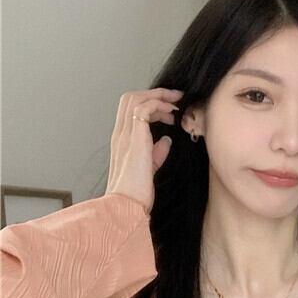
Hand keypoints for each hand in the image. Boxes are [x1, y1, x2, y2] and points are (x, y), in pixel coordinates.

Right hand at [105, 88, 183, 213]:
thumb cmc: (137, 192)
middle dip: (155, 93)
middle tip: (176, 98)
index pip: (131, 108)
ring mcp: (124, 134)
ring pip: (135, 98)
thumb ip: (156, 152)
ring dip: (158, 96)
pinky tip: (171, 114)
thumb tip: (166, 140)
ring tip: (176, 104)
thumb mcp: (149, 167)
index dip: (152, 103)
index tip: (171, 109)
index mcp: (122, 139)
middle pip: (131, 97)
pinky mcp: (133, 138)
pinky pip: (143, 109)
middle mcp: (120, 133)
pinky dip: (158, 105)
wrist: (127, 204)